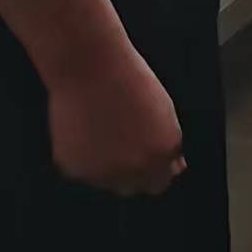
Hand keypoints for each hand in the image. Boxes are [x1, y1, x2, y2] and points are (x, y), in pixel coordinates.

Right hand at [48, 35, 185, 197]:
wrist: (89, 65)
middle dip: (130, 172)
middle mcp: (138, 167)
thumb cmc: (125, 77)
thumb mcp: (163, 110)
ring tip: (99, 130)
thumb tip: (175, 167)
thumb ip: (168, 145)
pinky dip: (81, 157)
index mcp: (163, 152)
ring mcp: (106, 172)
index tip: (141, 158)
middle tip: (118, 144)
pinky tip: (83, 131)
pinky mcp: (76, 169)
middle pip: (135, 187)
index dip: (151, 169)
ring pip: (107, 182)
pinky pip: (82, 172)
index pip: (161, 180)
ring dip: (105, 166)